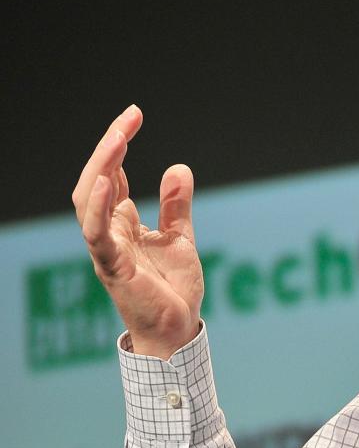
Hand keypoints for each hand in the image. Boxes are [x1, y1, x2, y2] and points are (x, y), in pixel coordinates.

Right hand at [71, 106, 204, 358]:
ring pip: (88, 199)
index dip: (118, 144)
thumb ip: (176, 205)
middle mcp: (107, 231)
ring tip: (118, 138)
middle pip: (95, 179)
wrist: (176, 331)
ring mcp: (106, 248)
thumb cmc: (173, 289)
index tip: (134, 116)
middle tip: (128, 118)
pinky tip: (107, 182)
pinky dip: (98, 207)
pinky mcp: (112, 267)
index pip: (112, 174)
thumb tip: (178, 167)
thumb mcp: (180, 238)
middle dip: (109, 147)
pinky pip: (96, 233)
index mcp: (121, 222)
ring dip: (101, 166)